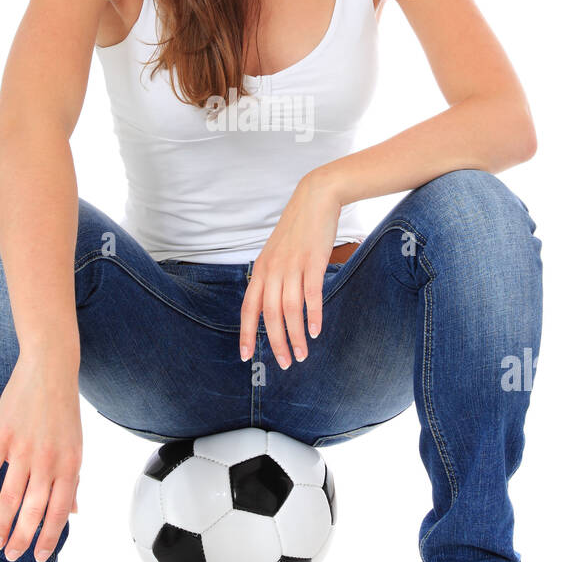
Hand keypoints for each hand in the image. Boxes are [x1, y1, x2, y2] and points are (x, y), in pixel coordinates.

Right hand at [0, 347, 82, 561]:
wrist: (50, 370)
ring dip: (0, 523)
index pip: (59, 511)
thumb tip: (74, 511)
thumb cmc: (64, 409)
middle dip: (21, 538)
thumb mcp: (76, 445)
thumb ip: (72, 479)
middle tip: (10, 555)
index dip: (49, 537)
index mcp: (69, 465)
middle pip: (32, 511)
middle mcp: (47, 462)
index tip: (40, 556)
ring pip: (10, 497)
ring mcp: (23, 450)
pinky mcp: (2, 437)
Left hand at [239, 173, 342, 368]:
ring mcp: (292, 266)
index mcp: (261, 270)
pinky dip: (313, 315)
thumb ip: (273, 277)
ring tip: (303, 354)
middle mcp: (272, 270)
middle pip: (269, 315)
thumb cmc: (297, 228)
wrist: (315, 198)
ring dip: (295, 335)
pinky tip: (316, 331)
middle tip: (286, 363)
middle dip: (276, 343)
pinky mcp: (312, 261)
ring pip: (289, 309)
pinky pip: (311, 294)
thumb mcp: (277, 253)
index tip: (246, 357)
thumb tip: (271, 304)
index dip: (246, 334)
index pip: (248, 308)